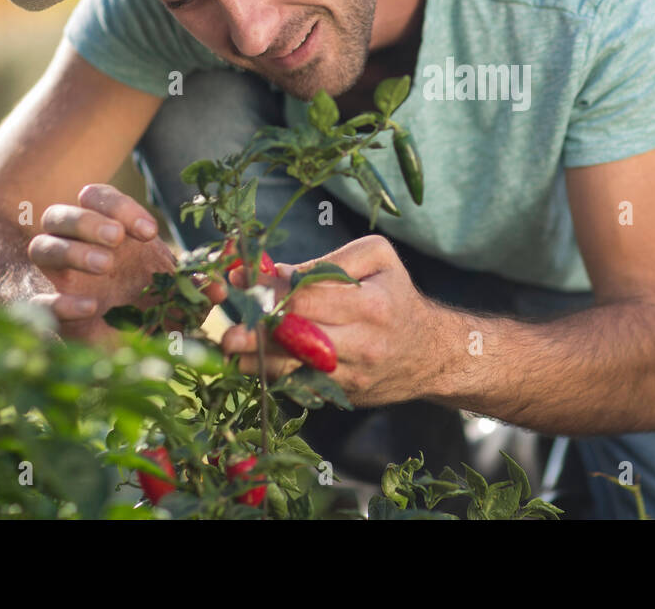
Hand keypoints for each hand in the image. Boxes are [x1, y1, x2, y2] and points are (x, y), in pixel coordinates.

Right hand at [26, 183, 179, 343]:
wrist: (121, 353)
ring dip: (72, 250)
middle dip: (87, 221)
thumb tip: (219, 289)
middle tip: (117, 238)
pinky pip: (34, 299)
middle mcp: (73, 249)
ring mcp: (55, 278)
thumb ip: (195, 290)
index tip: (149, 232)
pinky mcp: (45, 312)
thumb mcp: (176, 298)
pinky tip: (90, 307)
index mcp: (103, 234)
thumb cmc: (147, 312)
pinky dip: (58, 300)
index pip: (95, 197)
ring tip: (106, 265)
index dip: (119, 206)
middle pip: (58, 214)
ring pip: (41, 246)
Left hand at [219, 235, 441, 405]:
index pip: (307, 297)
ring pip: (292, 365)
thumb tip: (276, 272)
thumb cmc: (397, 297)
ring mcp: (350, 374)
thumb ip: (330, 261)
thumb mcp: (378, 260)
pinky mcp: (341, 394)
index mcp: (370, 305)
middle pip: (295, 334)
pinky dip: (270, 373)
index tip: (240, 280)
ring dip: (254, 355)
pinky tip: (247, 361)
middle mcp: (361, 344)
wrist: (429, 353)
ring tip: (229, 344)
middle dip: (255, 325)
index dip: (269, 289)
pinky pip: (298, 383)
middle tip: (225, 320)